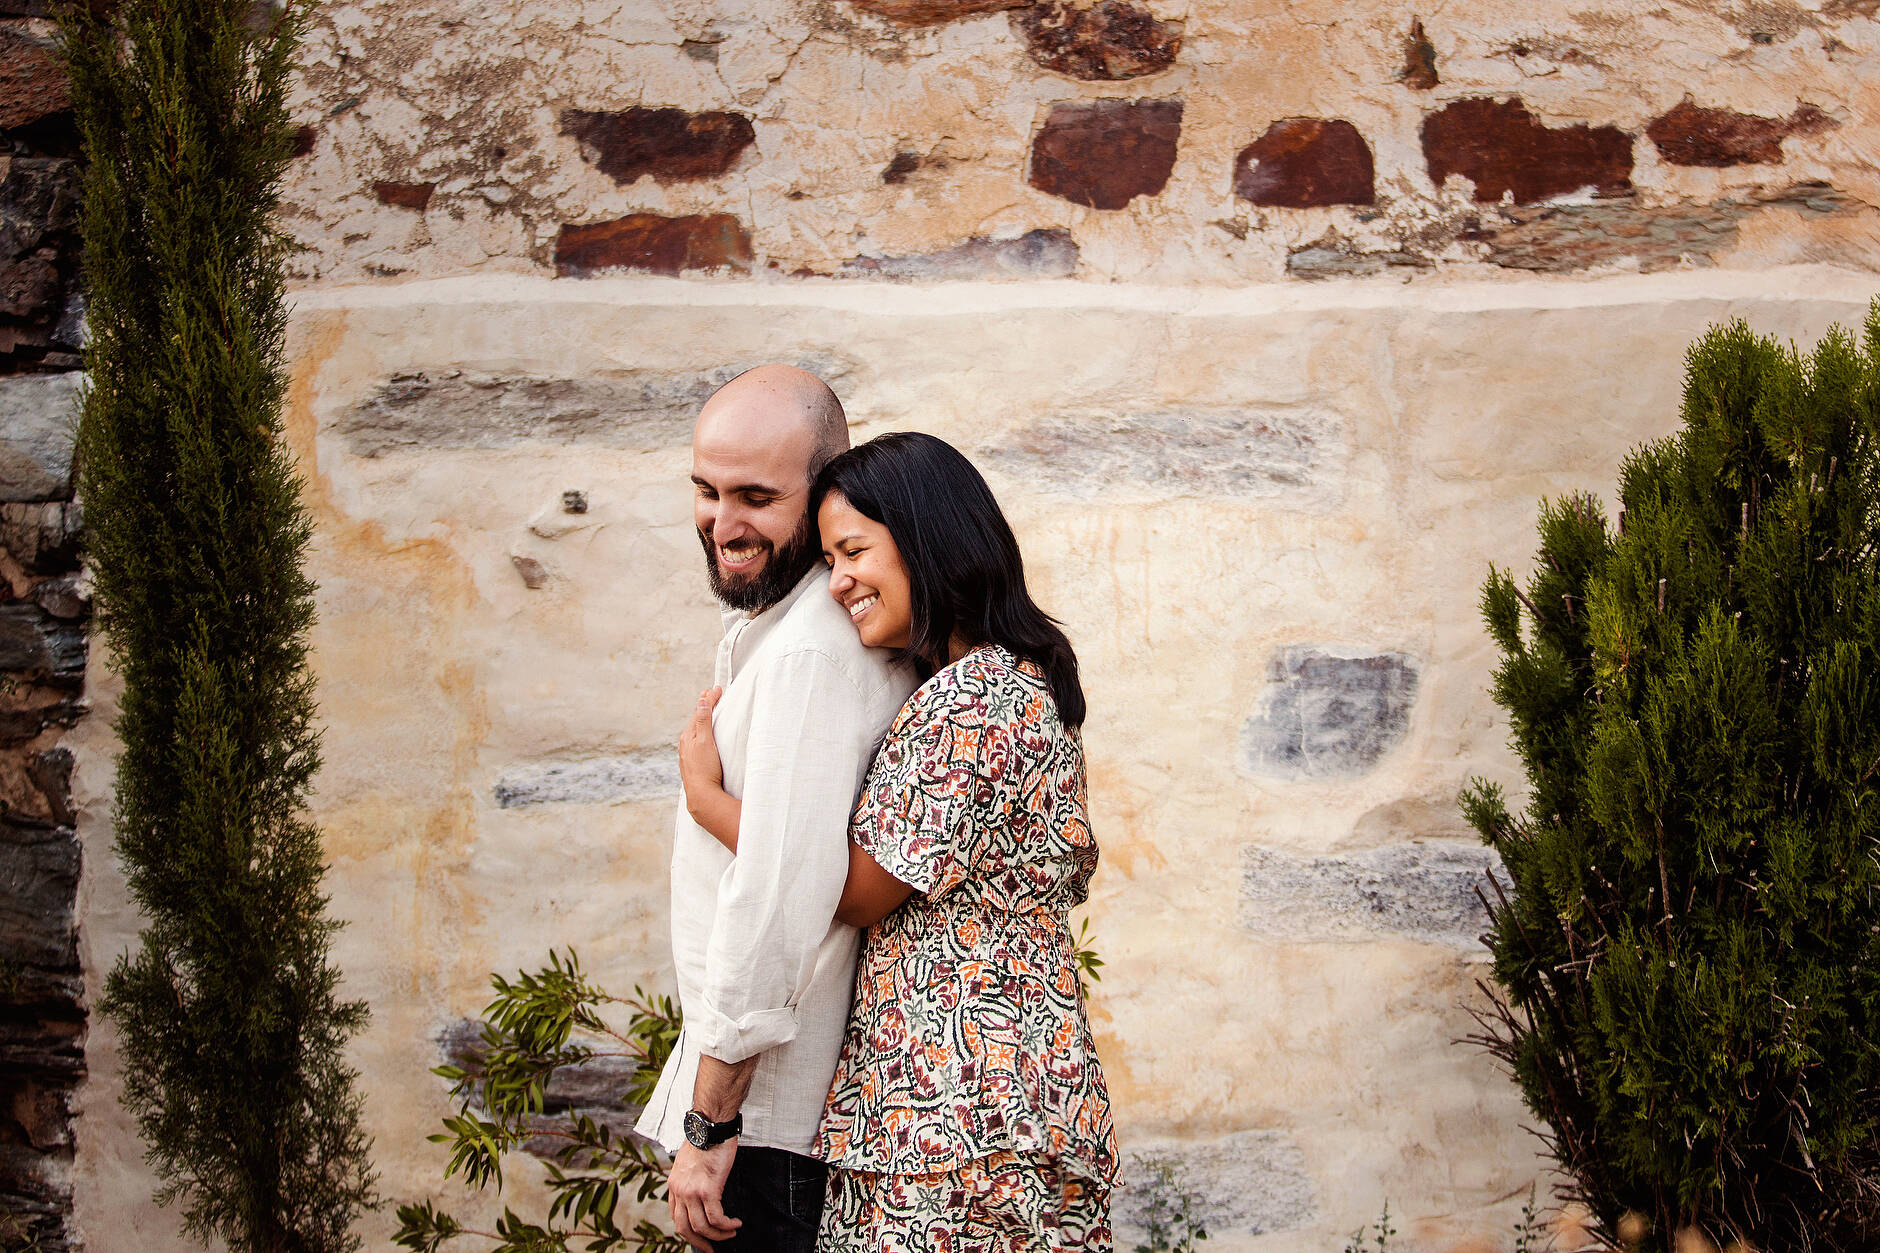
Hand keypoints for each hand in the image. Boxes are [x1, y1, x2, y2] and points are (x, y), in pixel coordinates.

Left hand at [668, 1139, 739, 1251]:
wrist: (711, 1126)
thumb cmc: (706, 1139)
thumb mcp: (689, 1162)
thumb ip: (690, 1178)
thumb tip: (699, 1191)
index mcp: (674, 1185)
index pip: (676, 1217)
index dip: (689, 1231)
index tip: (701, 1236)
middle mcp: (679, 1190)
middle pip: (685, 1228)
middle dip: (700, 1242)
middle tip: (712, 1248)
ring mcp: (692, 1191)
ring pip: (702, 1226)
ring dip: (718, 1235)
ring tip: (731, 1233)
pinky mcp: (708, 1189)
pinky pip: (717, 1218)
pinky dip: (727, 1225)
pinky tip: (735, 1223)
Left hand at [679, 687, 723, 811]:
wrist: (702, 795)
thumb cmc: (705, 769)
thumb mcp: (705, 741)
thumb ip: (703, 720)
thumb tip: (702, 701)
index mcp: (688, 736)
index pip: (699, 711)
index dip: (708, 699)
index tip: (716, 689)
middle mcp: (686, 744)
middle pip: (695, 720)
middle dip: (704, 706)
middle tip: (711, 694)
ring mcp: (688, 754)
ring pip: (695, 731)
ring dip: (702, 719)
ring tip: (708, 711)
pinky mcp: (694, 764)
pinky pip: (697, 742)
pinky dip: (702, 733)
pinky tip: (705, 738)